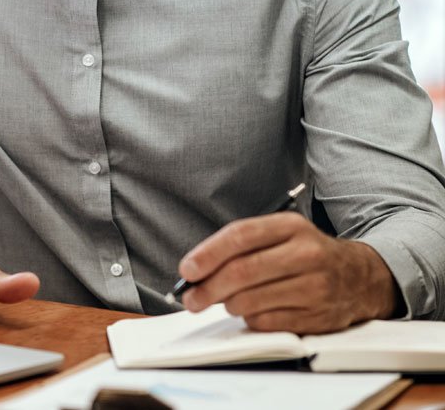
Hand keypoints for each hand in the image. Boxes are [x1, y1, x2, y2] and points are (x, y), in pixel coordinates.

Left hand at [178, 211, 397, 332]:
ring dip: (229, 305)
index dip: (208, 254)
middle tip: (191, 298)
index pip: (240, 236)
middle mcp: (306, 254)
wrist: (361, 277)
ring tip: (226, 302)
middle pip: (243, 272)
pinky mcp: (320, 316)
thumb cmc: (307, 254)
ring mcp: (316, 286)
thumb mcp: (280, 235)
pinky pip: (269, 323)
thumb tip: (197, 271)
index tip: (187, 270)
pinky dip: (251, 320)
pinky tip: (253, 312)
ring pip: (252, 301)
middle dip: (208, 288)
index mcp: (290, 227)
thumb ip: (241, 246)